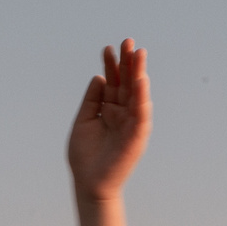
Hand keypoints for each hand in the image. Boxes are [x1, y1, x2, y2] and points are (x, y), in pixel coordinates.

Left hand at [67, 39, 150, 202]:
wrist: (88, 184)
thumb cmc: (85, 156)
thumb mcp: (84, 121)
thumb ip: (92, 100)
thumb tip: (99, 77)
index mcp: (110, 110)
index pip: (113, 82)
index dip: (111, 66)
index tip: (107, 48)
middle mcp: (123, 114)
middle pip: (127, 84)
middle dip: (128, 63)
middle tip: (128, 41)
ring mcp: (131, 124)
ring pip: (137, 95)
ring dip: (139, 74)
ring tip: (138, 54)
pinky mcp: (136, 137)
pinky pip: (141, 115)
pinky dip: (142, 98)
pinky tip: (141, 82)